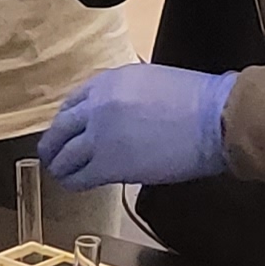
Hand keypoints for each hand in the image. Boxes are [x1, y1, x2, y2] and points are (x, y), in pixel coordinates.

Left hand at [37, 65, 234, 188]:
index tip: (66, 128)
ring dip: (60, 165)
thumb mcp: (152, 80)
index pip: (73, 101)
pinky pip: (81, 176)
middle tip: (51, 152)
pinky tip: (75, 185)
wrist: (213, 120)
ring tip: (60, 172)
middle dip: (54, 142)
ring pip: (65, 154)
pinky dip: (74, 181)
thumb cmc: (197, 100)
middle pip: (61, 127)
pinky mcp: (109, 165)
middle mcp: (97, 106)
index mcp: (108, 81)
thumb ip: (127, 93)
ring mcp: (100, 136)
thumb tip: (121, 111)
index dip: (66, 118)